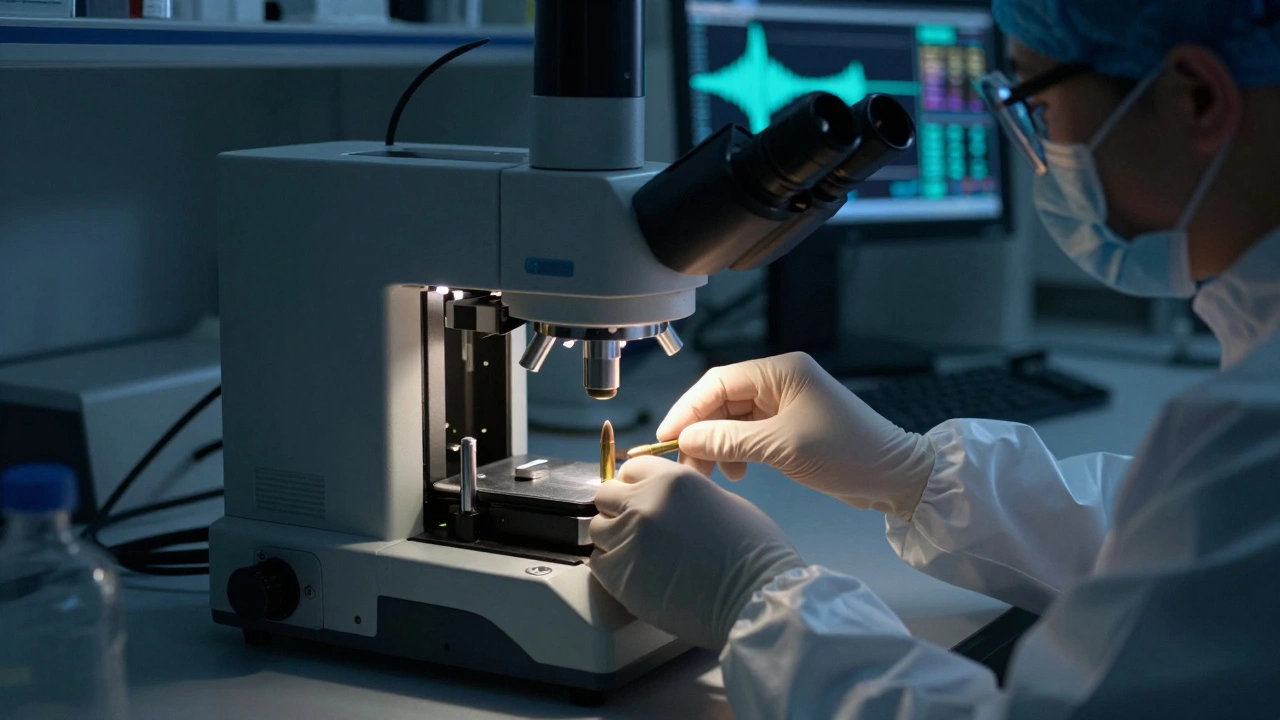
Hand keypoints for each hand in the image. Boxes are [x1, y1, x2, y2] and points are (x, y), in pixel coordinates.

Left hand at [589, 456, 804, 649]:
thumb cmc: (753, 551)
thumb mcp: (719, 500)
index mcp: (669, 479)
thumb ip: (681, 494)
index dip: (637, 483)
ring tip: (640, 552)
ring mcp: (627, 540)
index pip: (630, 468)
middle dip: (619, 507)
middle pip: (606, 496)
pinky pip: (600, 563)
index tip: (643, 496)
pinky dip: (612, 565)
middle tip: (640, 525)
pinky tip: (636, 572)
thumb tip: (663, 499)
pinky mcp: (620, 577)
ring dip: (614, 537)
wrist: (756, 599)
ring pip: (598, 529)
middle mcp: (642, 504)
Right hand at [657, 352, 935, 520]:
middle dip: (700, 430)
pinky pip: (750, 433)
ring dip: (717, 444)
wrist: (895, 476)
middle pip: (722, 400)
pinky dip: (736, 451)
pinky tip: (737, 472)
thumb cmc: (846, 453)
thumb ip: (729, 440)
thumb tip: (686, 438)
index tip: (666, 438)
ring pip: (733, 419)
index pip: (717, 382)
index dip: (687, 409)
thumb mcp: (781, 447)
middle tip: (686, 463)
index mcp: (781, 371)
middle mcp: (781, 381)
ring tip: (712, 473)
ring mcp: (787, 403)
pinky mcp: (791, 426)